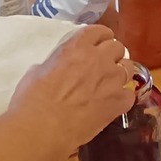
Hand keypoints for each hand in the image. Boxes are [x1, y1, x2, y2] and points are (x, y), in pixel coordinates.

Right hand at [6, 23, 136, 154]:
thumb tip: (59, 67)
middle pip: (117, 47)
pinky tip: (113, 105)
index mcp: (77, 47)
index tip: (99, 44)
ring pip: (128, 68)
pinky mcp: (118, 103)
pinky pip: (129, 95)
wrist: (42, 129)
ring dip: (120, 73)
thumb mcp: (38, 71)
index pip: (99, 31)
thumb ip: (56, 63)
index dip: (101, 38)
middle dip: (112, 55)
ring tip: (110, 84)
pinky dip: (122, 98)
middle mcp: (99, 59)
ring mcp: (111, 80)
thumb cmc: (31, 100)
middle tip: (103, 66)